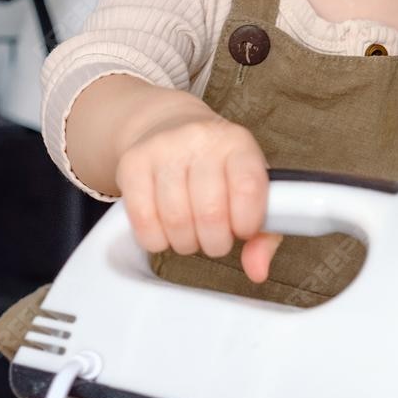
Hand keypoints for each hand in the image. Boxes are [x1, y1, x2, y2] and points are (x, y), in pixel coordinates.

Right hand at [117, 99, 282, 281]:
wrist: (167, 126)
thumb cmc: (216, 168)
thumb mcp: (250, 189)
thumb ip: (264, 233)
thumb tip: (258, 271)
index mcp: (237, 143)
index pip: (248, 187)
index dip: (247, 222)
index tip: (242, 229)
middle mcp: (200, 140)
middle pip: (210, 213)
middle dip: (215, 242)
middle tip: (214, 239)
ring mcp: (163, 149)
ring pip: (175, 220)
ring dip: (185, 243)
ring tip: (190, 234)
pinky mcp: (132, 164)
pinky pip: (143, 220)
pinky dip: (156, 240)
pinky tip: (165, 231)